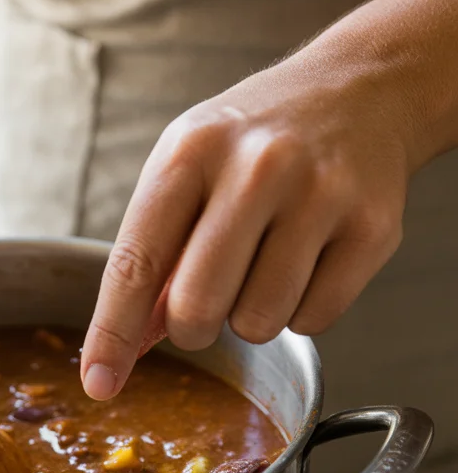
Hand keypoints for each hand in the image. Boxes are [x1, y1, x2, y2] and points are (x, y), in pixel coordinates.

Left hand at [81, 43, 414, 399]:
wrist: (358, 89)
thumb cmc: (253, 140)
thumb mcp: (186, 169)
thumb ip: (154, 252)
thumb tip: (126, 345)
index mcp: (191, 152)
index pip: (136, 263)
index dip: (113, 333)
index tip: (99, 383)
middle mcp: (256, 168)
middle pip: (197, 307)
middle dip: (192, 327)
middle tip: (204, 302)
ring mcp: (320, 195)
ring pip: (259, 323)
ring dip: (250, 317)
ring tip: (263, 264)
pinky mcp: (372, 227)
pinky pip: (314, 321)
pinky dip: (301, 311)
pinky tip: (306, 261)